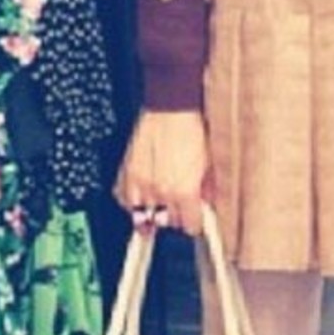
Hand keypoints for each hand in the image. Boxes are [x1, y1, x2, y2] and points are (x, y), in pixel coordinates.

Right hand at [113, 108, 211, 235]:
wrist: (170, 108)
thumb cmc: (190, 129)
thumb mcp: (208, 162)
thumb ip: (207, 188)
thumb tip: (206, 201)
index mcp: (184, 192)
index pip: (190, 226)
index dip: (195, 223)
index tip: (196, 219)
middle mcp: (161, 192)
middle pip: (168, 222)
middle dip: (177, 216)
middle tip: (181, 206)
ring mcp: (140, 184)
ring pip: (144, 216)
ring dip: (154, 211)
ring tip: (162, 202)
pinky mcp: (126, 173)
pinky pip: (125, 200)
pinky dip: (132, 201)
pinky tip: (142, 196)